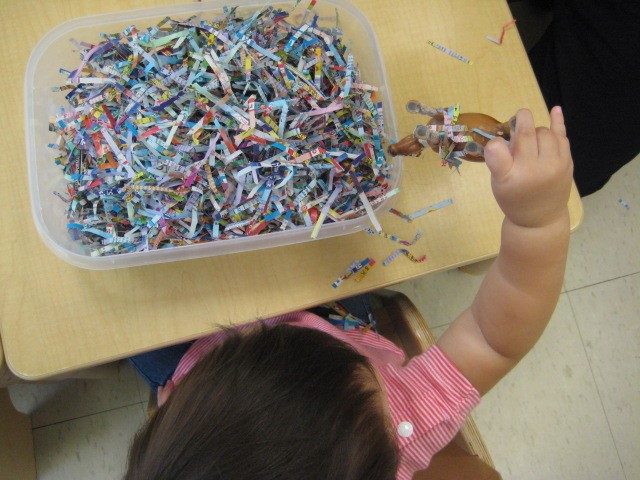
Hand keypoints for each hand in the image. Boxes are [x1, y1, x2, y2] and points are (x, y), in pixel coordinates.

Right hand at [484, 107, 572, 227]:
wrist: (538, 219)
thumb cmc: (514, 198)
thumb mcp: (498, 182)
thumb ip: (497, 160)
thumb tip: (497, 140)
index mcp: (518, 172)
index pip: (515, 140)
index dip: (514, 126)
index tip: (508, 124)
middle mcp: (539, 166)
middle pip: (530, 133)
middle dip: (522, 129)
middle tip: (514, 138)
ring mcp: (557, 164)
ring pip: (546, 133)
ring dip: (535, 132)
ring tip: (528, 142)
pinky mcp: (567, 163)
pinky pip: (563, 137)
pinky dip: (558, 122)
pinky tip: (555, 110)